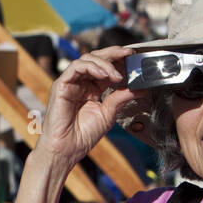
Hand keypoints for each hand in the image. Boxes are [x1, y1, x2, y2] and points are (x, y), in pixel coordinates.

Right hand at [32, 46, 135, 169]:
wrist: (66, 149)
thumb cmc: (82, 136)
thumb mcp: (109, 114)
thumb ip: (122, 98)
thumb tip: (141, 88)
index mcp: (92, 89)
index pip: (106, 67)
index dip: (119, 60)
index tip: (134, 58)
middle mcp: (81, 83)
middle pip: (96, 58)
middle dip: (114, 53)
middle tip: (129, 54)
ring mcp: (71, 83)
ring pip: (87, 59)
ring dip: (105, 63)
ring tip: (117, 75)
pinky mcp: (61, 84)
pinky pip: (76, 67)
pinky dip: (92, 67)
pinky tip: (104, 74)